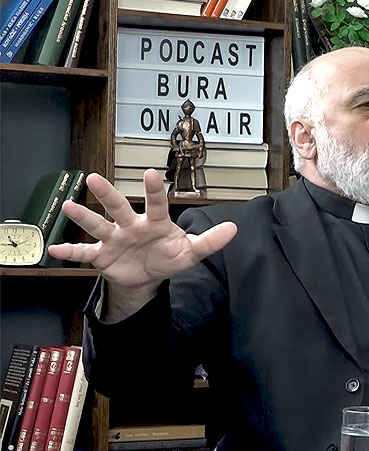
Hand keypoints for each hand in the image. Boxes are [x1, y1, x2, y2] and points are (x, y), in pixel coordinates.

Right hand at [48, 169, 236, 316]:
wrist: (147, 277)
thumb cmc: (169, 256)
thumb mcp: (191, 252)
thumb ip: (210, 241)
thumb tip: (233, 229)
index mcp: (155, 223)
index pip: (156, 204)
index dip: (154, 190)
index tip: (151, 173)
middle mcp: (132, 226)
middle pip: (119, 207)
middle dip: (108, 194)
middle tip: (94, 177)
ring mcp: (115, 239)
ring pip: (98, 225)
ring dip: (84, 216)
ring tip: (69, 205)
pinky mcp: (102, 256)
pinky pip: (84, 253)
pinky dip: (70, 252)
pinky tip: (54, 249)